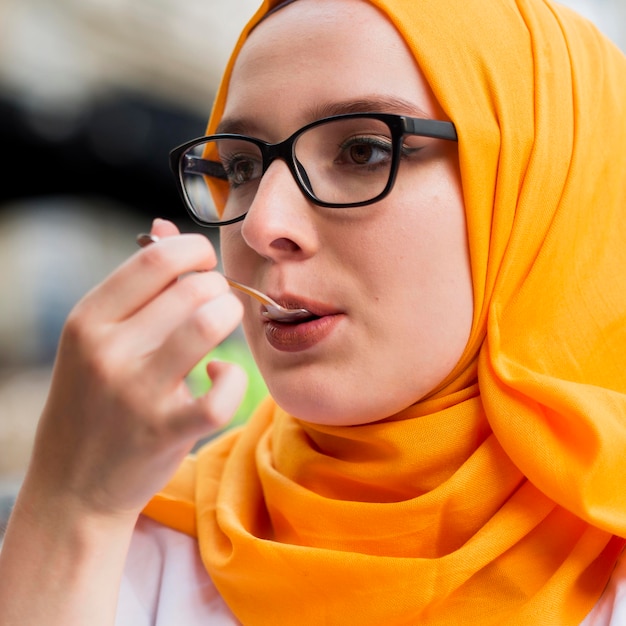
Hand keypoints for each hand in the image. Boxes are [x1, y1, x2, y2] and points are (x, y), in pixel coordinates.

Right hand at [23, 219, 245, 521]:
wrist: (73, 484)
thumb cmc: (93, 400)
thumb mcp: (98, 337)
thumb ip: (136, 283)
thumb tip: (166, 229)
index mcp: (89, 319)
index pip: (155, 260)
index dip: (194, 252)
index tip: (204, 264)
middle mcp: (108, 350)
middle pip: (192, 289)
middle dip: (219, 288)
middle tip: (216, 304)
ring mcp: (136, 393)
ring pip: (208, 325)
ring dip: (230, 318)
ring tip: (223, 327)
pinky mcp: (165, 431)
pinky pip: (221, 393)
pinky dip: (234, 378)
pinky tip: (220, 374)